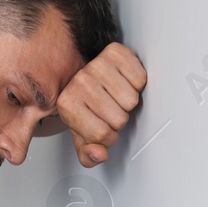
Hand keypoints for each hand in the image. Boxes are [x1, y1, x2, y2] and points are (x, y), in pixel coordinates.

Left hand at [35, 41, 147, 167]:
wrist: (88, 73)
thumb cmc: (86, 105)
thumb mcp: (83, 135)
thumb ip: (88, 154)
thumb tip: (98, 155)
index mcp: (67, 106)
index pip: (101, 135)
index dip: (108, 137)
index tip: (103, 127)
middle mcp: (79, 82)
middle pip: (119, 118)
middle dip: (119, 119)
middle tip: (111, 109)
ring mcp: (96, 65)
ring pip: (131, 100)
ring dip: (128, 102)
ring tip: (116, 96)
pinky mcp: (115, 52)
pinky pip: (140, 79)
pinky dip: (136, 83)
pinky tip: (123, 81)